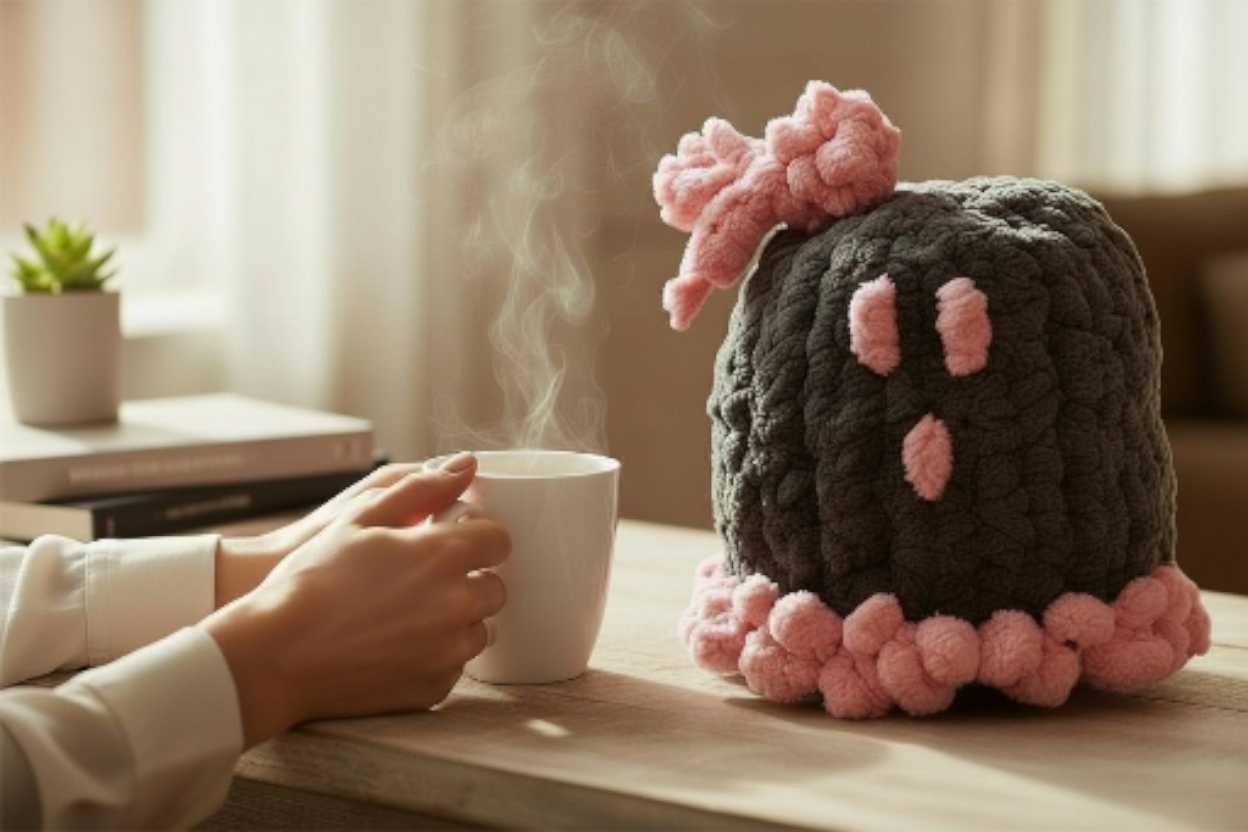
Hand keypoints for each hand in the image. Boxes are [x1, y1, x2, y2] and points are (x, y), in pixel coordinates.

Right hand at [201, 453, 510, 746]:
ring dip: (457, 619)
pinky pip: (454, 666)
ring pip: (479, 630)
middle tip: (425, 579)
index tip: (452, 541)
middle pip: (495, 588)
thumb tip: (466, 466)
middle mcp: (456, 604)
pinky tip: (397, 645)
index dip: (476, 537)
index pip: (498, 541)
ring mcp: (447, 651)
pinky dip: (436, 655)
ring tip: (408, 614)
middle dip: (470, 579)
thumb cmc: (311, 581)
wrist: (275, 655)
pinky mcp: (433, 688)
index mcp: (443, 557)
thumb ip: (422, 489)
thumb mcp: (359, 518)